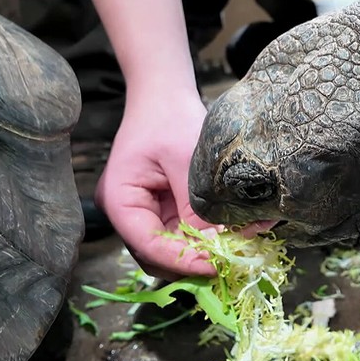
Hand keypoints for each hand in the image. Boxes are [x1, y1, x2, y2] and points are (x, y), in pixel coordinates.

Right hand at [94, 95, 221, 280]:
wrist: (165, 94)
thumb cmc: (169, 117)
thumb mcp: (186, 158)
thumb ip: (197, 204)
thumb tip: (218, 244)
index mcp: (120, 201)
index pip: (148, 246)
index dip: (183, 261)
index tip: (216, 266)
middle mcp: (128, 213)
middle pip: (159, 255)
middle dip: (194, 260)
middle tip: (232, 260)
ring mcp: (145, 213)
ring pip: (174, 249)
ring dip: (205, 251)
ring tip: (239, 247)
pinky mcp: (164, 209)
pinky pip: (185, 232)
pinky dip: (209, 236)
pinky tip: (235, 231)